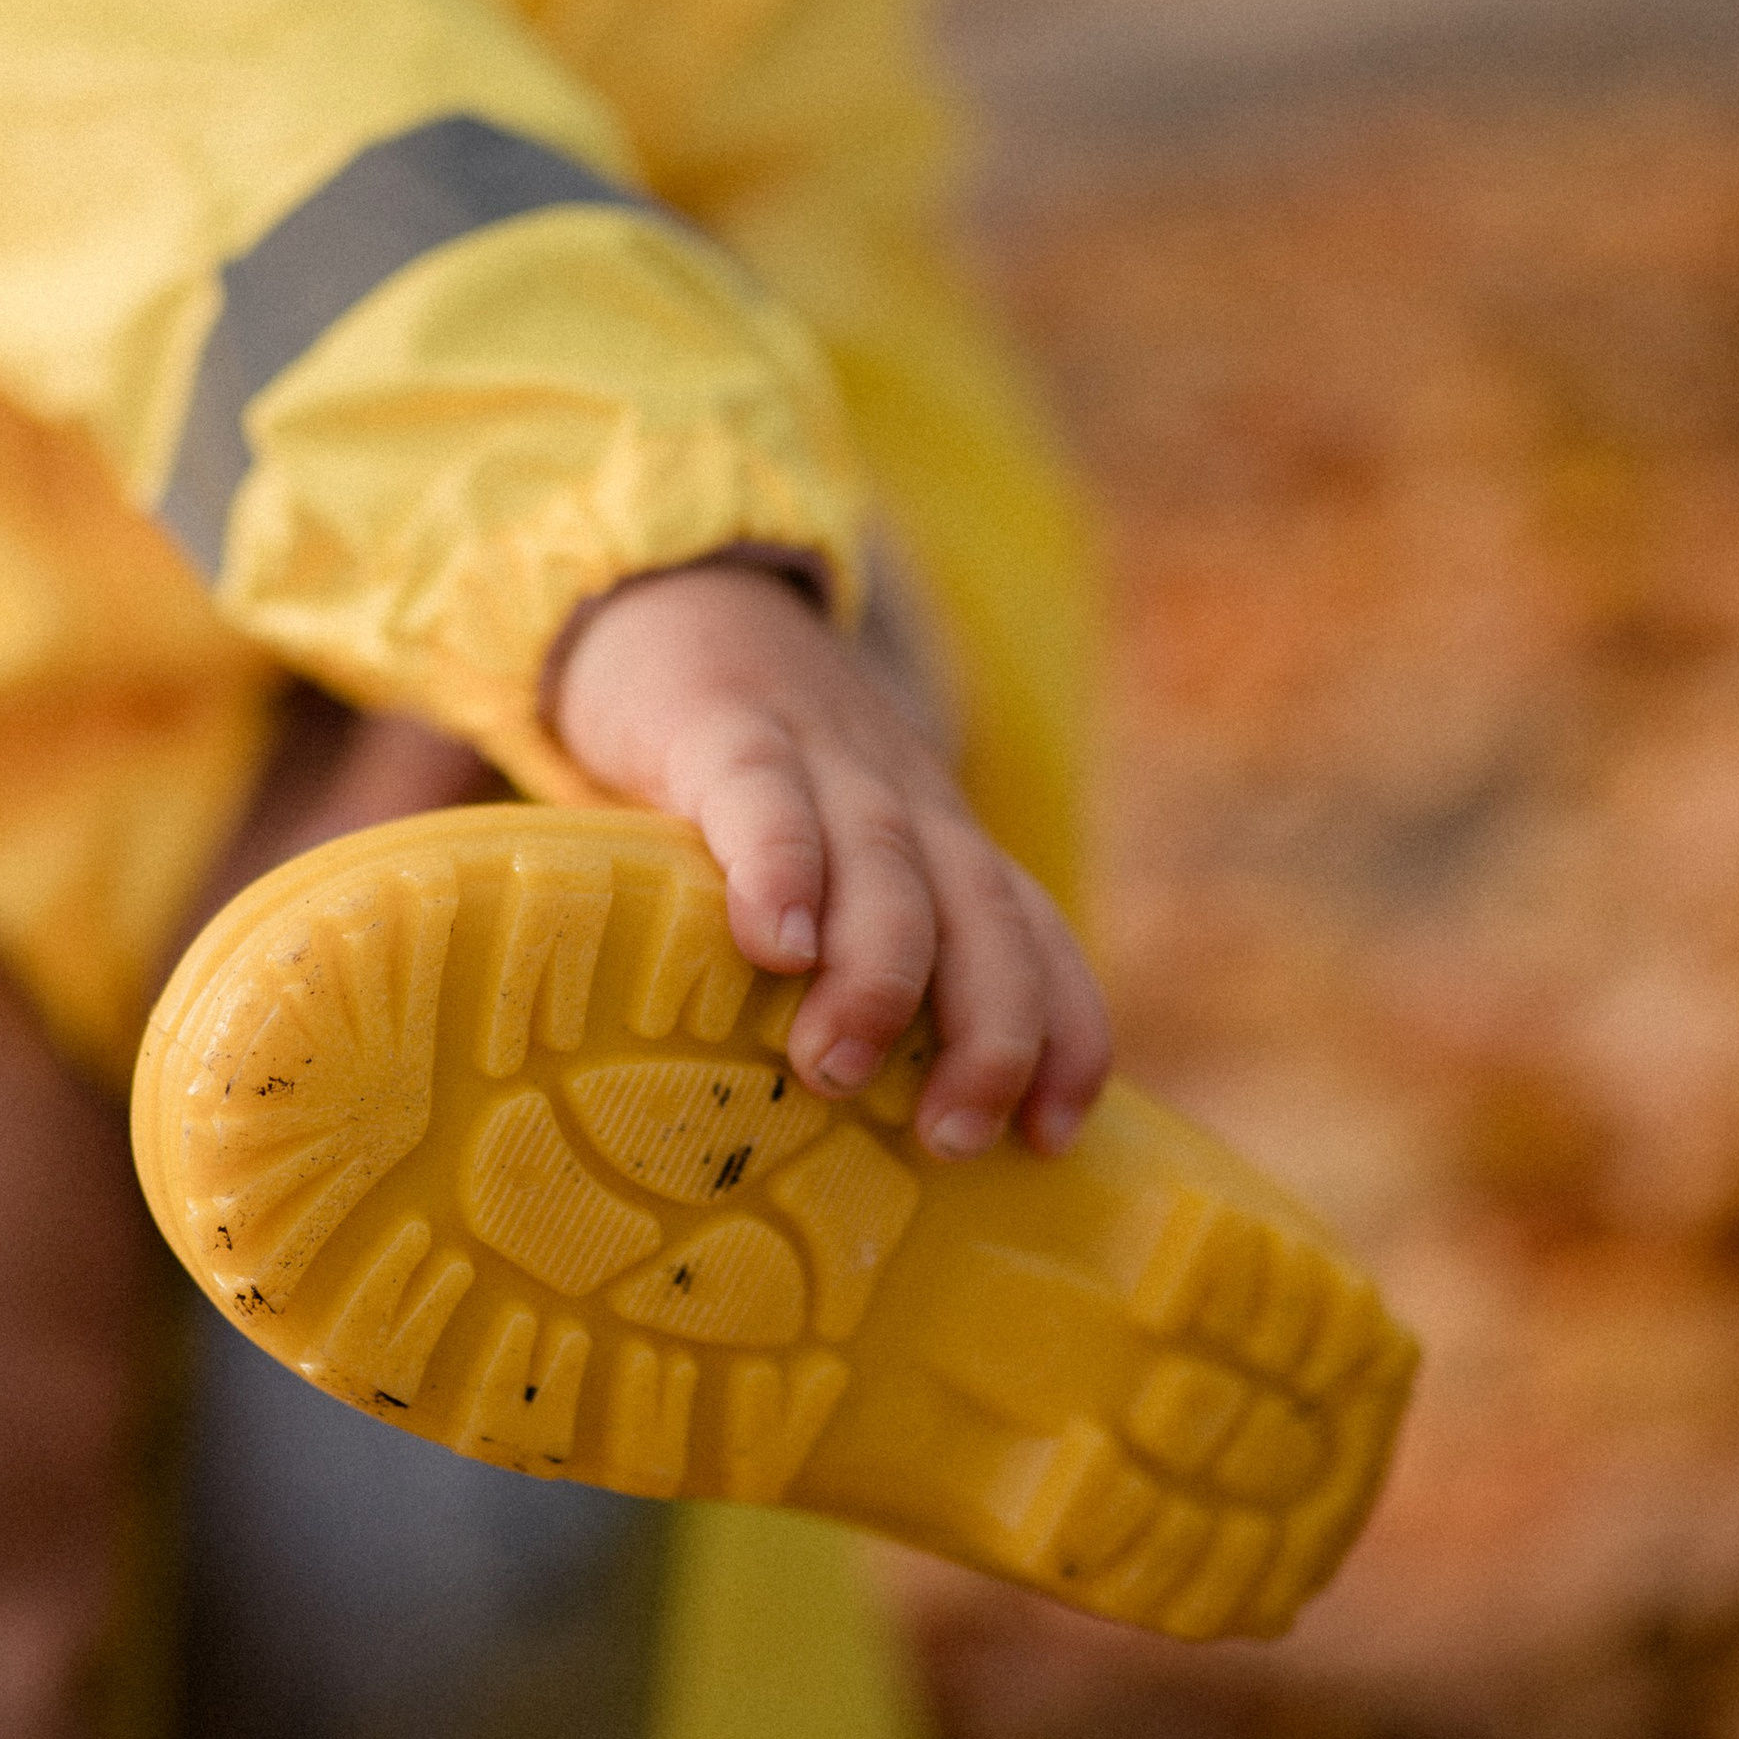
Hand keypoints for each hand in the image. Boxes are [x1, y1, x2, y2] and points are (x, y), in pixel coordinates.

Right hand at [550, 561, 1110, 1152]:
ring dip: (880, 975)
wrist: (673, 599)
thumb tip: (827, 1135)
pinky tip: (773, 943)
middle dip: (991, 1034)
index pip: (1039, 941)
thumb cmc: (747, 785)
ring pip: (890, 867)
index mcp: (943, 847)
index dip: (1066, 1038)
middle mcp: (910, 808)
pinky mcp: (729, 730)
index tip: (1052, 1140)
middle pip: (989, 918)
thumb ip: (841, 964)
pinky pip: (767, 796)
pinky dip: (781, 869)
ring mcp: (828, 762)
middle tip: (948, 1138)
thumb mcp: (822, 864)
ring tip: (834, 1070)